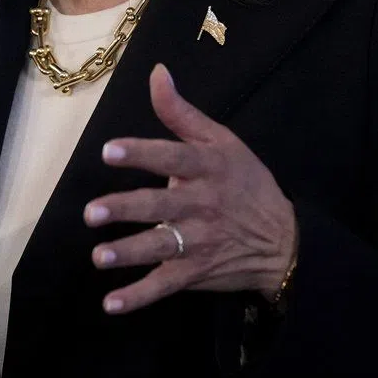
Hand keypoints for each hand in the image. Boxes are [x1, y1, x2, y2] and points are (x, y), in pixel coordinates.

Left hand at [83, 63, 296, 314]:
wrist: (285, 240)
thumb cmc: (246, 182)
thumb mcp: (222, 141)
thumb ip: (182, 112)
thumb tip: (156, 73)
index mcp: (207, 168)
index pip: (171, 157)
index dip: (141, 154)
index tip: (109, 151)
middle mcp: (201, 205)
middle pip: (159, 206)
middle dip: (125, 210)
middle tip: (92, 213)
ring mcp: (198, 242)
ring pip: (159, 248)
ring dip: (128, 254)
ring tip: (99, 256)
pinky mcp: (195, 272)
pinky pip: (164, 287)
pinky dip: (139, 297)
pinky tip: (111, 304)